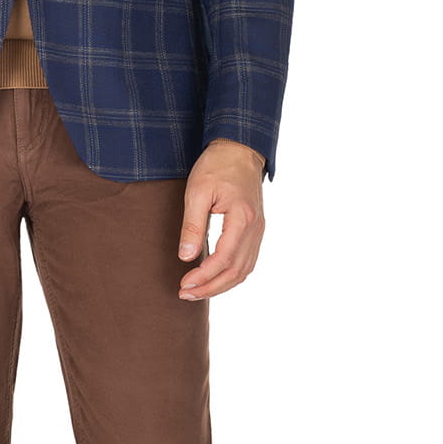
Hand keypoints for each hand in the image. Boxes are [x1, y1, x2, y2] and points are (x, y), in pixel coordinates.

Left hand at [176, 141, 265, 298]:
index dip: (204, 276)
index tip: (184, 284)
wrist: (239, 150)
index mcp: (243, 218)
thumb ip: (192, 225)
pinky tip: (214, 278)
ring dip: (221, 285)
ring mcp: (258, 230)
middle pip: (237, 271)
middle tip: (185, 294)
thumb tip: (186, 257)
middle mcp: (256, 228)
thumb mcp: (197, 192)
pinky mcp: (255, 230)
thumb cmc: (216, 166)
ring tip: (196, 291)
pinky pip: (247, 261)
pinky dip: (231, 275)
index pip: (224, 258)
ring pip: (244, 270)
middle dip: (211, 287)